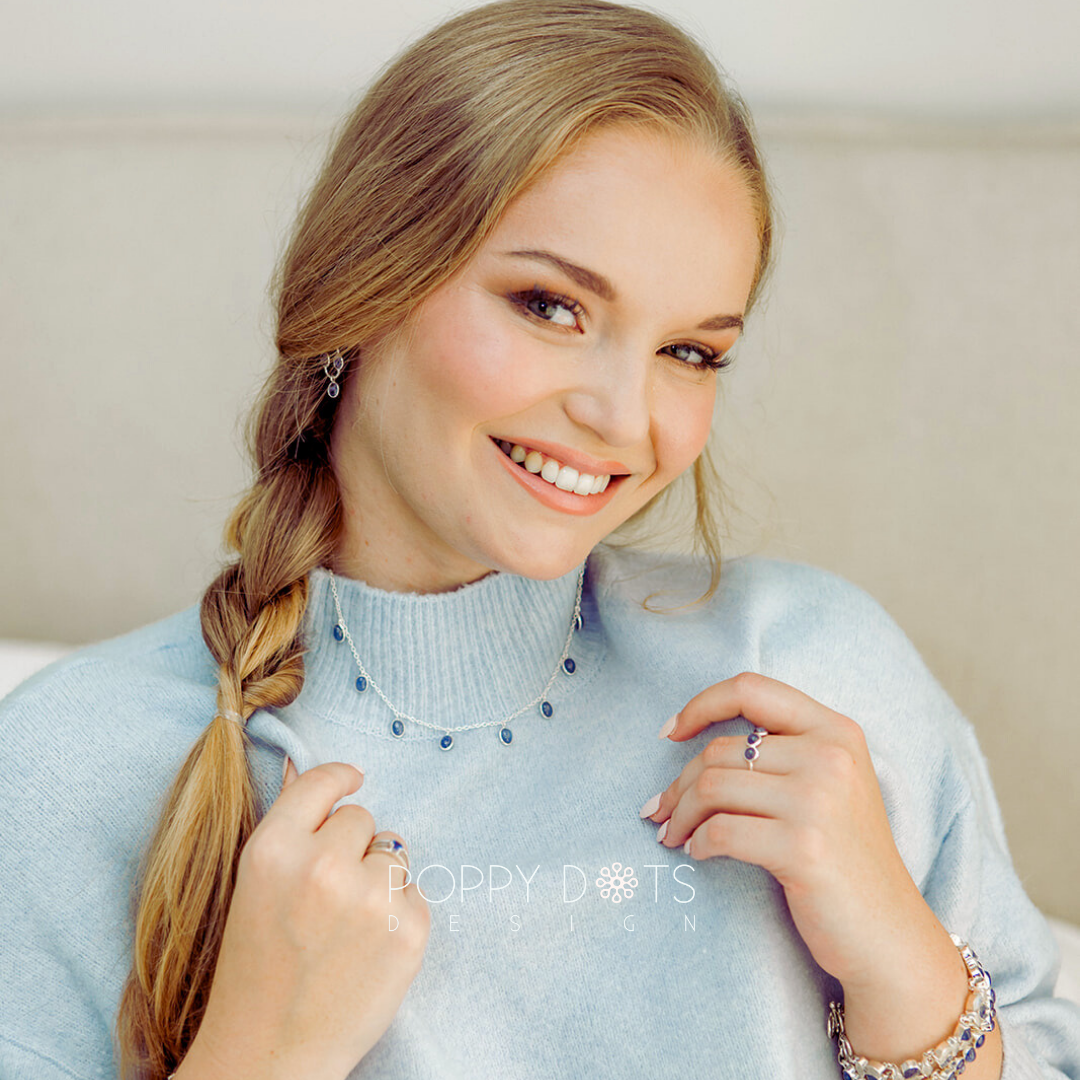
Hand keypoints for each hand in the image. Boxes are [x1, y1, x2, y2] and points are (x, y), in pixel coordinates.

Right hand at [185, 759, 430, 1079]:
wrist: (269, 1055)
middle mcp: (323, 866)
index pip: (321, 783)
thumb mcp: (254, 887)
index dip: (339, 778)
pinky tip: (367, 948)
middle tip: (326, 895)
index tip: (353, 779)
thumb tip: (306, 770)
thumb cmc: (255, 971)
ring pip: (393, 853)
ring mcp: (371, 898)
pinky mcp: (410, 930)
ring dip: (377, 879)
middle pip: (361, 819)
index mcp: (273, 850)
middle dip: (350, 847)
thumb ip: (286, 828)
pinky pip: (414, 892)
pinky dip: (398, 914)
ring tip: (345, 927)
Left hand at [644, 671, 976, 1063]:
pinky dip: (697, 842)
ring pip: (711, 787)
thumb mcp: (829, 784)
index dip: (701, 705)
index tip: (670, 732)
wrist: (889, 934)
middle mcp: (831, 756)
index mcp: (836, 730)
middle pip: (720, 749)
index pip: (751, 688)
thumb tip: (691, 739)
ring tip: (672, 834)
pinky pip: (720, 831)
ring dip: (679, 814)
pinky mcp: (803, 848)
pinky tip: (698, 853)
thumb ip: (782, 750)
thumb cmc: (844, 857)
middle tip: (660, 810)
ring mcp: (819, 801)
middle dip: (679, 782)